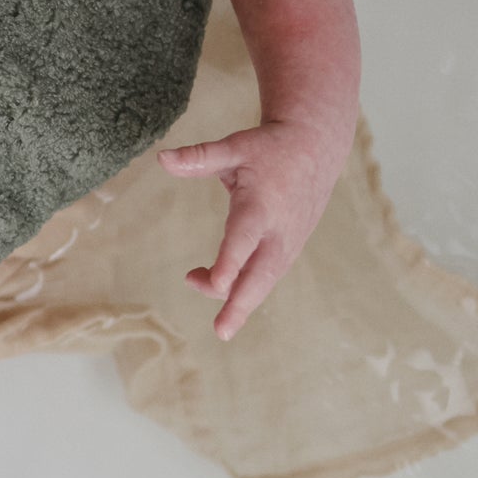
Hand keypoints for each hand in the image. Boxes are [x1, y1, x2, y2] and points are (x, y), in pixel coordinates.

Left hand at [158, 117, 339, 339]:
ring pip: (264, 282)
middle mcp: (278, 231)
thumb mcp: (235, 146)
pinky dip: (248, 289)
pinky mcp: (290, 249)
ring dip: (238, 300)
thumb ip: (199, 157)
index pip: (243, 240)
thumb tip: (161, 159)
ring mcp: (288, 244)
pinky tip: (222, 287)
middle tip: (221, 332)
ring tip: (203, 296)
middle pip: (260, 276)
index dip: (229, 264)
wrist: (316, 147)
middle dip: (240, 305)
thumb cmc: (270, 148)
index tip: (215, 284)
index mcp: (261, 206)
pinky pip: (267, 277)